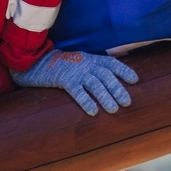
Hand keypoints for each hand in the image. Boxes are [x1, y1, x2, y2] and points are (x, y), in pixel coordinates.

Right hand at [9, 49, 139, 115]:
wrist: (34, 61)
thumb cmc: (58, 65)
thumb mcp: (77, 62)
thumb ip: (90, 68)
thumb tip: (106, 81)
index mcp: (90, 59)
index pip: (111, 63)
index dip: (124, 70)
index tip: (135, 80)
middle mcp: (85, 63)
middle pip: (106, 75)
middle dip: (118, 89)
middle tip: (127, 102)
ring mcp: (75, 71)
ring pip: (95, 84)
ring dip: (106, 97)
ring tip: (114, 110)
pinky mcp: (63, 79)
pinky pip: (77, 91)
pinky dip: (86, 101)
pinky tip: (93, 111)